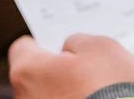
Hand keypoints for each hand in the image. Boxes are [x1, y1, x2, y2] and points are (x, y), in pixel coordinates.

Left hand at [9, 34, 133, 98]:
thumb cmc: (110, 88)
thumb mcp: (101, 47)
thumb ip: (78, 41)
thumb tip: (71, 50)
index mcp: (28, 71)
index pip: (23, 48)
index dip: (43, 43)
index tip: (58, 45)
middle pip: (37, 77)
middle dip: (59, 71)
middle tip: (88, 68)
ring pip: (50, 98)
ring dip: (68, 93)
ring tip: (100, 92)